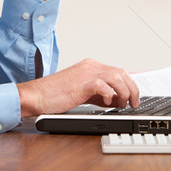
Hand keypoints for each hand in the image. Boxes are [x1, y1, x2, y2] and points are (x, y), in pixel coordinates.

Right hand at [16, 58, 140, 117]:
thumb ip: (100, 94)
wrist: (37, 95)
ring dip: (124, 93)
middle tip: (134, 103)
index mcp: (91, 66)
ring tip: (123, 104)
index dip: (130, 84)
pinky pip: (104, 85)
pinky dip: (109, 95)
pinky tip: (106, 103)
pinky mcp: (82, 83)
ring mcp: (87, 73)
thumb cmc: (55, 95)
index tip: (134, 96)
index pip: (119, 71)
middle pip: (122, 73)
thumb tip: (118, 100)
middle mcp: (91, 66)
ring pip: (117, 77)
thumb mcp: (83, 93)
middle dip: (132, 89)